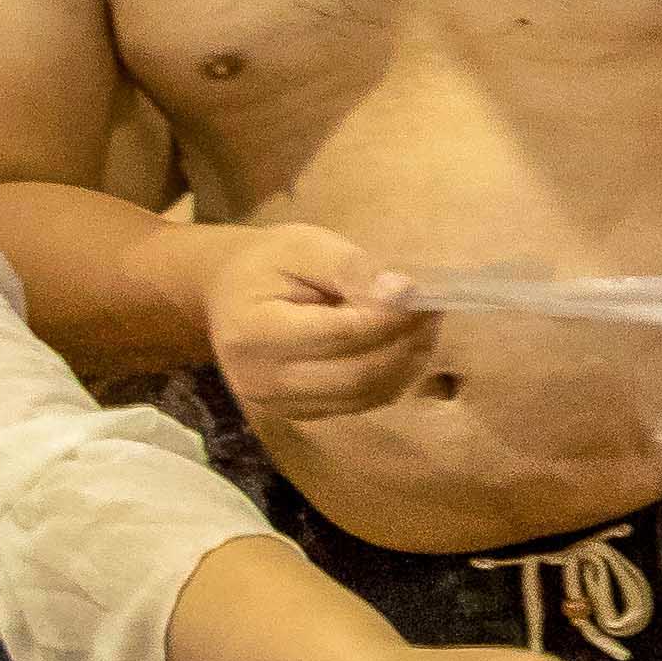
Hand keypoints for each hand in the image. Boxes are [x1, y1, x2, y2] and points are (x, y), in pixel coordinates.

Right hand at [205, 224, 438, 424]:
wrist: (228, 295)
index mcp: (254, 333)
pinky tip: (404, 344)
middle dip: (407, 340)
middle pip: (358, 373)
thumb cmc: (267, 264)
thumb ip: (352, 268)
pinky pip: (363, 403)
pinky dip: (395, 375)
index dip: (390, 316)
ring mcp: (279, 405)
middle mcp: (262, 380)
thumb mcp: (304, 246)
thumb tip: (403, 292)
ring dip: (408, 360)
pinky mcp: (300, 414)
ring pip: (367, 394)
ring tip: (423, 322)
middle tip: (433, 307)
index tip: (421, 291)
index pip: (340, 335)